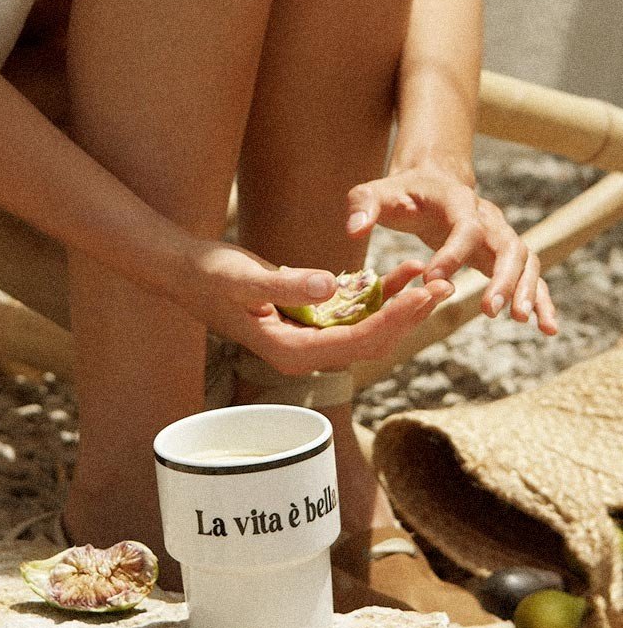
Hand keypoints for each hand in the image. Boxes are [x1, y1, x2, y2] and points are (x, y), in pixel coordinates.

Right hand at [178, 241, 453, 373]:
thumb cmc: (210, 275)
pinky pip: (351, 315)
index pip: (356, 341)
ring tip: (430, 276)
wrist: (185, 273)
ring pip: (365, 330)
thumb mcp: (246, 277)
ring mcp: (305, 340)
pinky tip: (398, 273)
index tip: (425, 293)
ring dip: (398, 306)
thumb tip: (333, 286)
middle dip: (408, 316)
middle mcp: (302, 353)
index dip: (395, 319)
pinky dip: (376, 296)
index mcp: (290, 351)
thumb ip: (288, 283)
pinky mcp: (306, 322)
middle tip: (442, 283)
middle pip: (369, 341)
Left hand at [345, 168, 556, 334]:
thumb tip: (353, 231)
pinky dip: (541, 299)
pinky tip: (545, 328)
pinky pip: (529, 276)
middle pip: (509, 246)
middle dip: (503, 278)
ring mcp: (499, 236)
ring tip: (521, 321)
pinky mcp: (501, 254)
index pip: (466, 227)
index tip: (434, 278)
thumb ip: (362, 207)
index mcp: (458, 202)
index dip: (454, 253)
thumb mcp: (373, 193)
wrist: (430, 182)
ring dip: (527, 290)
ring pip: (526, 261)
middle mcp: (488, 218)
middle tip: (488, 309)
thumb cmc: (399, 193)